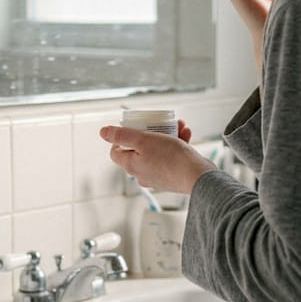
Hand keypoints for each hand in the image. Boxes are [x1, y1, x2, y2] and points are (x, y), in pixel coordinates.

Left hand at [99, 120, 214, 193]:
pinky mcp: (172, 178)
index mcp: (131, 165)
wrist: (197, 176)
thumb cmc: (171, 158)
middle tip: (160, 123)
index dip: (121, 138)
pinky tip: (186, 134)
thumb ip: (122, 135)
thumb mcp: (144, 140)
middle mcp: (142, 174)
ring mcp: (157, 177)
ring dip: (168, 136)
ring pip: (158, 151)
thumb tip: (103, 132)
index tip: (133, 128)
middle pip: (139, 149)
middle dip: (152, 132)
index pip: (116, 151)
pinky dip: (177, 145)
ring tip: (179, 126)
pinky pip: (171, 158)